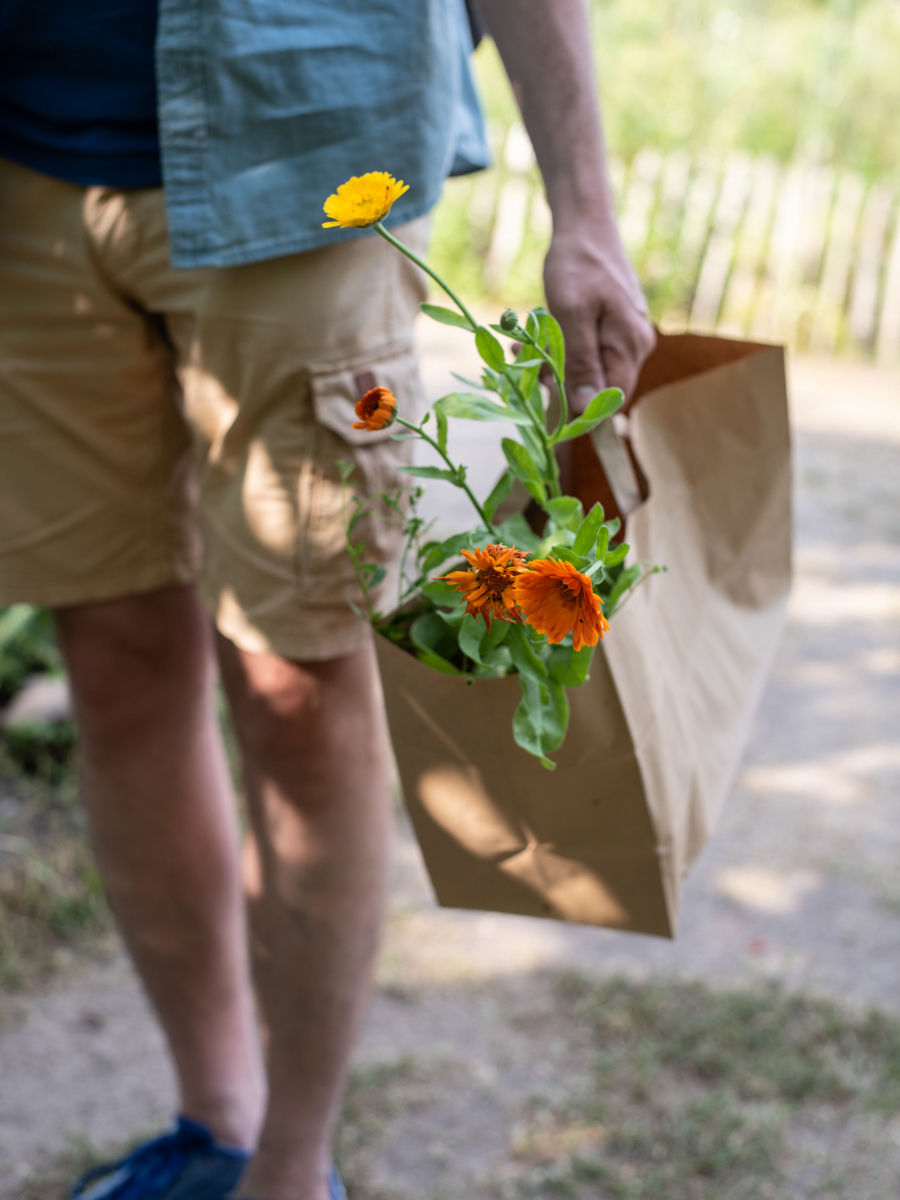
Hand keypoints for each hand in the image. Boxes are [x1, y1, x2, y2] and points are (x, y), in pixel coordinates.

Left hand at [543, 222, 655, 414]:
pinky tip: (535, 339)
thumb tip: (588, 409)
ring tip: (524, 348)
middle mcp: (635, 346)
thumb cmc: (578, 264)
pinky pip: (585, 355)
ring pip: (587, 373)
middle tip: (526, 365)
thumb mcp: (571, 313)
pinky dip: (559, 352)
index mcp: (630, 345)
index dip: (580, 413)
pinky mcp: (611, 330)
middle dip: (560, 385)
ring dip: (553, 368)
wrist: (585, 225)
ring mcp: (625, 338)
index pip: (611, 401)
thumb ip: (580, 363)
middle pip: (598, 389)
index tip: (544, 410)